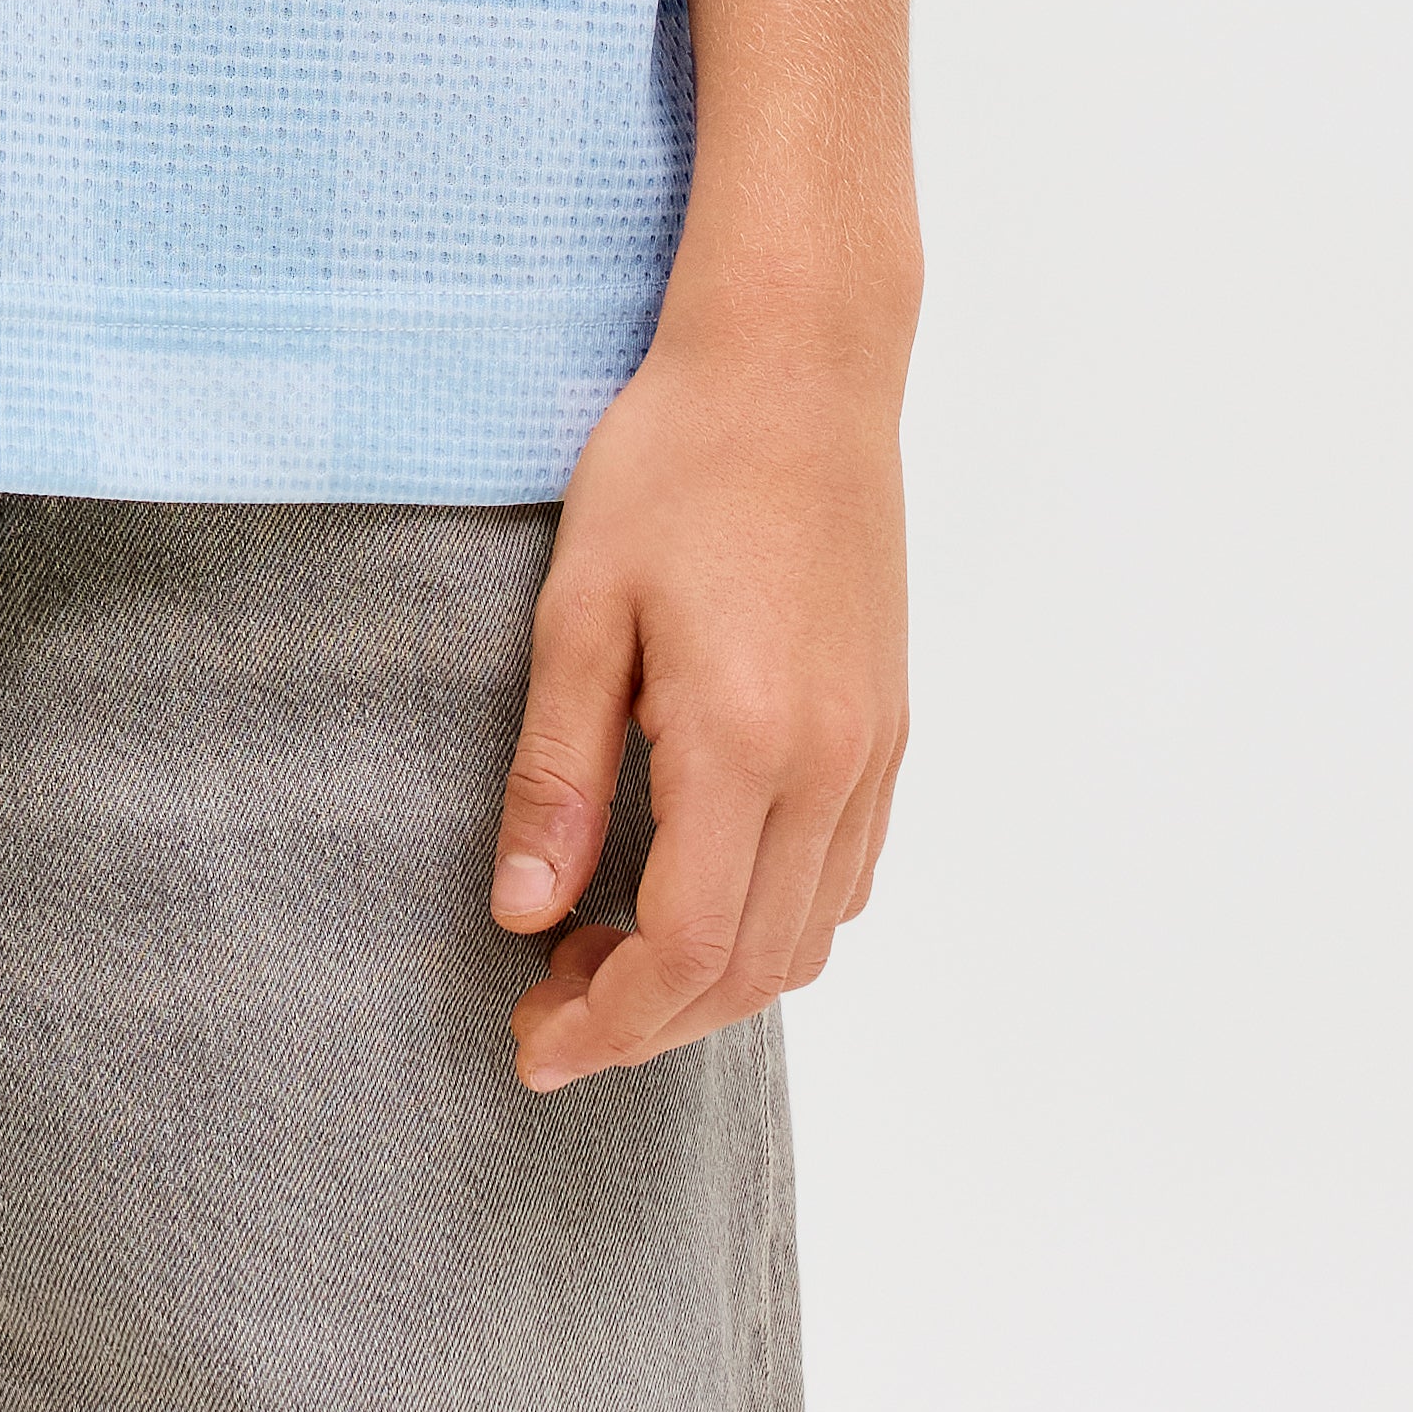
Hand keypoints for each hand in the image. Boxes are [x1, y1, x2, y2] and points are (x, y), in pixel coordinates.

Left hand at [490, 312, 907, 1085]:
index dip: (607, 1021)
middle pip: (753, 968)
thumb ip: (557, 773)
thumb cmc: (672, 464)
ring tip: (605, 961)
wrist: (798, 367)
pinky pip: (845, 877)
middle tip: (548, 1013)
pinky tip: (696, 894)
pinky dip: (774, 925)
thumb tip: (522, 914)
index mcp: (746, 742)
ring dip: (713, 983)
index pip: (685, 949)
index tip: (530, 1043)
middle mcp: (830, 766)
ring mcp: (875, 751)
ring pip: (810, 938)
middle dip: (649, 1021)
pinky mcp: (890, 727)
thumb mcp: (580, 611)